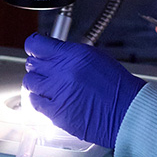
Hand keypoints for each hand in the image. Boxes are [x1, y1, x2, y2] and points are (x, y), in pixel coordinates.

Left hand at [23, 34, 144, 149]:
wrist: (126, 111)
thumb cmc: (117, 87)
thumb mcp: (96, 57)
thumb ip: (71, 53)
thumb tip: (56, 51)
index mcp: (72, 55)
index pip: (37, 44)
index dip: (34, 46)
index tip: (35, 48)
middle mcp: (61, 72)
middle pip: (32, 63)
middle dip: (37, 64)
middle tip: (45, 68)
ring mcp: (56, 92)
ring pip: (30, 82)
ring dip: (37, 83)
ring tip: (48, 85)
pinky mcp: (55, 112)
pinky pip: (34, 102)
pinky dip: (38, 100)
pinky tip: (48, 99)